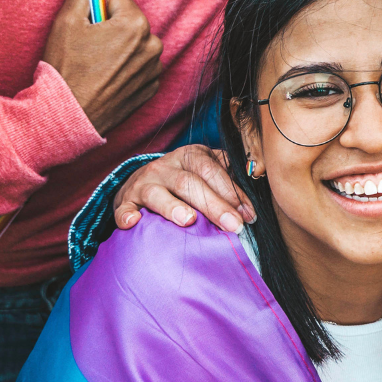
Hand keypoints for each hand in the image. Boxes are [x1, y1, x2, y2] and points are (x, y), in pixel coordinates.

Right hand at [41, 0, 162, 134]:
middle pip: (130, 22)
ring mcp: (154, 69)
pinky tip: (107, 79)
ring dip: (121, 49)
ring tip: (98, 66)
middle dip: (113, 28)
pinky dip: (126, 69)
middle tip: (91, 48)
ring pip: (136, 45)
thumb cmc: (66, 70)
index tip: (89, 25)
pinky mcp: (150, 88)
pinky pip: (139, 67)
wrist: (68, 115)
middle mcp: (153, 45)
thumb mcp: (65, 22)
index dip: (99, 9)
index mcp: (136, 24)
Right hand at [111, 144, 252, 232]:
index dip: (232, 192)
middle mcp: (165, 166)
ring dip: (173, 207)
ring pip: (157, 193)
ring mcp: (143, 183)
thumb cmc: (186, 180)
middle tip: (233, 226)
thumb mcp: (207, 170)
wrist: (143, 182)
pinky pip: (123, 208)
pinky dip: (126, 215)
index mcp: (190, 156)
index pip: (212, 170)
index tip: (249, 215)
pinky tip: (133, 223)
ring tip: (189, 222)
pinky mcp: (124, 201)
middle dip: (214, 205)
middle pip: (190, 183)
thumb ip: (229, 174)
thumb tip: (258, 178)